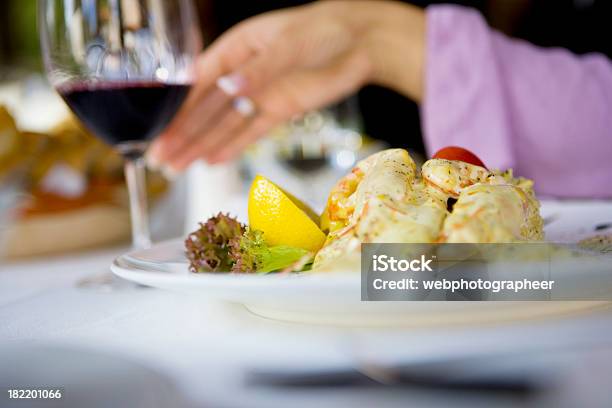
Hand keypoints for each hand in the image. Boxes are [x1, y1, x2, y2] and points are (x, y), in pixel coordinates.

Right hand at [148, 0, 424, 171]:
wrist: (362, 43)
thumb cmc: (324, 30)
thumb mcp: (291, 44)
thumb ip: (261, 69)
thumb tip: (230, 89)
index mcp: (236, 48)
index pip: (198, 82)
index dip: (177, 108)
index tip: (158, 130)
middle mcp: (243, 73)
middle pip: (206, 108)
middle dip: (182, 134)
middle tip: (159, 159)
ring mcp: (260, 94)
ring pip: (224, 125)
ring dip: (201, 146)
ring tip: (177, 168)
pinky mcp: (279, 110)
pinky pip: (250, 132)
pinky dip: (232, 147)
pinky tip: (211, 162)